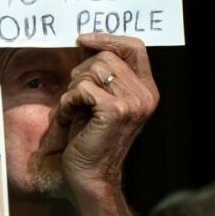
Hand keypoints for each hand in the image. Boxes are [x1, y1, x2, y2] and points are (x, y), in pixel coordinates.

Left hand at [55, 33, 158, 197]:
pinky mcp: (115, 110)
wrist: (91, 177)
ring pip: (92, 70)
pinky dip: (67, 103)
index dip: (109, 38)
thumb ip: (103, 74)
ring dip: (73, 89)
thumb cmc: (91, 139)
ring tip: (73, 110)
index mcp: (146, 91)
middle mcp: (145, 95)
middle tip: (75, 98)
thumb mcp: (101, 99)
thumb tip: (86, 41)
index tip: (83, 40)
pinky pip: (82, 89)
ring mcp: (133, 103)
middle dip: (81, 73)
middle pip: (106, 57)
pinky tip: (69, 119)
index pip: (135, 47)